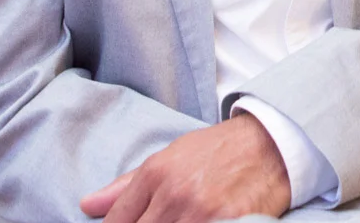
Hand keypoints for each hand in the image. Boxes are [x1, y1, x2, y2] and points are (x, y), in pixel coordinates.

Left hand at [78, 113, 288, 222]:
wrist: (271, 143)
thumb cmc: (218, 150)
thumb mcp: (170, 156)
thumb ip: (127, 186)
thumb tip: (88, 206)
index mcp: (156, 175)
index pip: (117, 221)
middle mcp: (174, 195)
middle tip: (161, 220)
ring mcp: (201, 214)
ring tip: (176, 222)